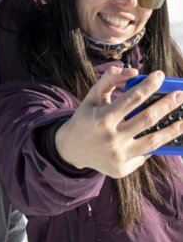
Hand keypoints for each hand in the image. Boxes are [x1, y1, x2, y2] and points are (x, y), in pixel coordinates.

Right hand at [54, 67, 182, 177]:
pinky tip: (162, 137)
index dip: (148, 86)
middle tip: (180, 95)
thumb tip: (133, 72)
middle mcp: (111, 139)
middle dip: (167, 105)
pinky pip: (143, 155)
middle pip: (147, 119)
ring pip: (152, 142)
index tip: (161, 75)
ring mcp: (118, 156)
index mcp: (102, 118)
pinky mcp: (122, 169)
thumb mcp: (93, 96)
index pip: (132, 99)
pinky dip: (153, 145)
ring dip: (171, 131)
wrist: (71, 149)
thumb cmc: (86, 117)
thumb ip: (110, 79)